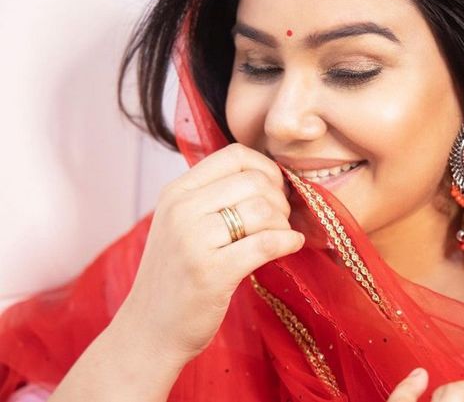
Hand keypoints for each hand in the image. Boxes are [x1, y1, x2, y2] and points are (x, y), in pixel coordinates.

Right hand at [111, 143, 304, 365]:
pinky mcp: (212, 272)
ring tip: (281, 237)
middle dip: (280, 199)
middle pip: (255, 181)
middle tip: (281, 221)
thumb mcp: (181, 225)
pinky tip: (292, 246)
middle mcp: (181, 209)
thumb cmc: (175, 277)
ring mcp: (194, 241)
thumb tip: (268, 178)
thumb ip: (213, 198)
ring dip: (283, 223)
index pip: (234, 156)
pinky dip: (288, 242)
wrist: (148, 331)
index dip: (266, 169)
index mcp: (176, 192)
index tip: (275, 190)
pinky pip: (265, 243)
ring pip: (263, 210)